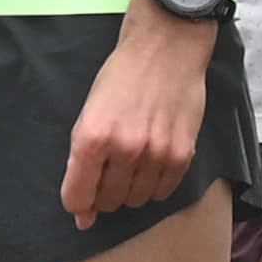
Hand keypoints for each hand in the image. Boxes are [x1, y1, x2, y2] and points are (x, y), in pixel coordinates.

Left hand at [62, 2, 213, 229]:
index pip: (78, 198)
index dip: (78, 204)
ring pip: (136, 200)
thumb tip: (83, 215)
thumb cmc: (122, 76)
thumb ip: (82, 164)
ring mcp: (156, 153)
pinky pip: (163, 192)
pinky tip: (152, 160)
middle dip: (104, 193)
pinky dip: (154, 184)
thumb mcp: (89, 113)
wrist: (166, 46)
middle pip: (108, 202)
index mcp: (92, 138)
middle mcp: (124, 149)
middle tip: (110, 167)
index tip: (82, 203)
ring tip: (133, 160)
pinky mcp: (183, 154)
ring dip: (130, 188)